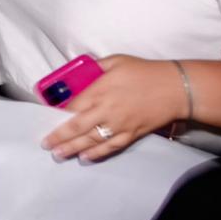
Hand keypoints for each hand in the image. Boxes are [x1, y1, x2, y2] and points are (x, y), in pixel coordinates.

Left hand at [42, 55, 186, 160]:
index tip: (46, 119)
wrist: (175, 88)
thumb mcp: (115, 61)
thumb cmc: (144, 72)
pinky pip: (111, 147)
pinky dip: (97, 154)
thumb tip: (79, 71)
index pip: (72, 106)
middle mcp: (105, 110)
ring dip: (73, 148)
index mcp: (99, 91)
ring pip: (92, 140)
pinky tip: (85, 158)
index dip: (58, 115)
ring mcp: (118, 125)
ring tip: (59, 155)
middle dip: (59, 137)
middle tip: (46, 144)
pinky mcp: (131, 134)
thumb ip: (95, 67)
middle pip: (77, 127)